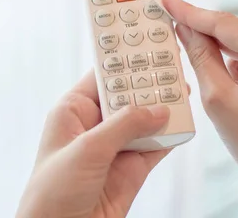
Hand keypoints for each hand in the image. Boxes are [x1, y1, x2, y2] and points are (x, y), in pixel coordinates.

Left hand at [17, 71, 171, 217]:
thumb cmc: (52, 194)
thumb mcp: (87, 150)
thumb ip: (125, 126)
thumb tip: (158, 109)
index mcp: (74, 111)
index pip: (103, 76)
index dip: (125, 61)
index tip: (148, 44)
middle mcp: (95, 125)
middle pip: (129, 95)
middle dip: (150, 83)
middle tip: (174, 66)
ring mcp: (115, 147)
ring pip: (146, 119)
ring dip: (164, 107)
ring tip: (184, 90)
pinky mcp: (131, 168)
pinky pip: (156, 146)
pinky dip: (171, 135)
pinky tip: (184, 122)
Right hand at [163, 0, 237, 217]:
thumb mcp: (218, 98)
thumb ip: (200, 56)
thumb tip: (185, 29)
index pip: (222, 24)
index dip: (189, 12)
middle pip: (234, 32)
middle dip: (203, 33)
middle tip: (170, 21)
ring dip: (220, 51)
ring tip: (191, 57)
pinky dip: (237, 62)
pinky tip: (222, 78)